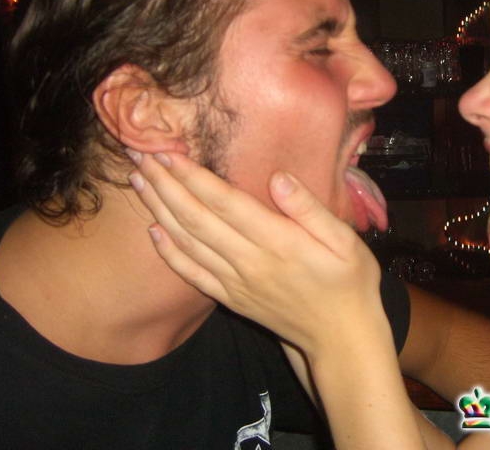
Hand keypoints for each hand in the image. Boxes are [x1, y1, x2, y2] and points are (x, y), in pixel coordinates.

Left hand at [126, 151, 385, 354]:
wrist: (342, 338)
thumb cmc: (350, 282)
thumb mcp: (345, 241)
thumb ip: (310, 209)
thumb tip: (278, 178)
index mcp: (278, 241)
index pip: (225, 202)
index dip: (193, 176)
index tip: (168, 152)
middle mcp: (250, 261)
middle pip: (196, 218)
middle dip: (165, 184)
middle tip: (140, 155)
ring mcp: (236, 283)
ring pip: (187, 242)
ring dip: (159, 210)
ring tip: (139, 181)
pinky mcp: (231, 299)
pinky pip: (192, 275)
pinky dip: (168, 252)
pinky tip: (153, 232)